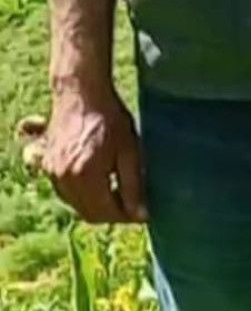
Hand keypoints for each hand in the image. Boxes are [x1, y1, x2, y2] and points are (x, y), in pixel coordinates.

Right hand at [42, 84, 146, 224]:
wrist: (81, 94)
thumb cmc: (110, 118)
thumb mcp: (130, 150)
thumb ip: (134, 185)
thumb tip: (140, 215)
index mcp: (86, 176)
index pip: (106, 213)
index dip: (125, 216)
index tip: (142, 213)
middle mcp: (65, 179)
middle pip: (89, 213)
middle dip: (112, 214)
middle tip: (132, 206)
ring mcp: (53, 174)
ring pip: (77, 205)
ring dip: (97, 206)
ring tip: (118, 194)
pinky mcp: (48, 167)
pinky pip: (66, 193)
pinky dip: (84, 195)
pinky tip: (100, 183)